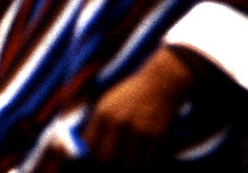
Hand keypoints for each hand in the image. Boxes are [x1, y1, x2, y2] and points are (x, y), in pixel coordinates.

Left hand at [84, 46, 195, 166]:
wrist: (160, 84)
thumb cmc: (131, 95)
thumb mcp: (108, 102)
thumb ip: (97, 123)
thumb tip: (87, 148)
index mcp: (102, 113)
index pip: (91, 146)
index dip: (94, 156)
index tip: (99, 158)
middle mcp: (118, 122)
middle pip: (106, 159)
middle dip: (109, 164)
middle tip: (115, 163)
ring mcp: (137, 130)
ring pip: (126, 164)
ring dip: (127, 166)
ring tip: (129, 161)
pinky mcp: (155, 137)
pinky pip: (145, 162)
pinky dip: (143, 165)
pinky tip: (143, 158)